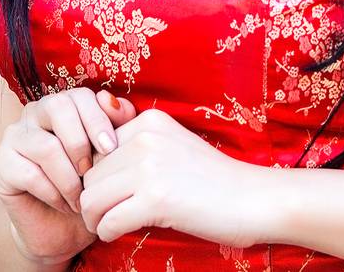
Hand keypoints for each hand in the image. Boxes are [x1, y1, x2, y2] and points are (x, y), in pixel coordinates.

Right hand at [0, 86, 139, 263]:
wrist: (63, 228)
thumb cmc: (88, 186)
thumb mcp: (110, 155)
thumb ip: (117, 123)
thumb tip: (113, 102)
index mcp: (63, 104)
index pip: (79, 96)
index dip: (97, 120)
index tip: (111, 148)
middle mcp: (35, 113)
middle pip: (58, 108)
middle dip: (81, 143)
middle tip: (91, 172)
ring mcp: (14, 136)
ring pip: (46, 146)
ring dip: (69, 178)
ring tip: (81, 199)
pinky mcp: (2, 164)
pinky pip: (30, 174)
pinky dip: (53, 193)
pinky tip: (64, 204)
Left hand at [78, 107, 283, 250]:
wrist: (254, 199)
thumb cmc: (212, 178)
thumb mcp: (173, 145)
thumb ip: (137, 139)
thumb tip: (100, 110)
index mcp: (150, 121)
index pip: (96, 149)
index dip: (98, 176)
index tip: (110, 193)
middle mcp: (147, 138)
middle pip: (89, 175)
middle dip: (92, 199)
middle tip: (107, 215)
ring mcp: (151, 168)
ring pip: (91, 199)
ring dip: (95, 218)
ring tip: (110, 225)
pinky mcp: (157, 200)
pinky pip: (108, 222)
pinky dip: (108, 233)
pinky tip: (120, 233)